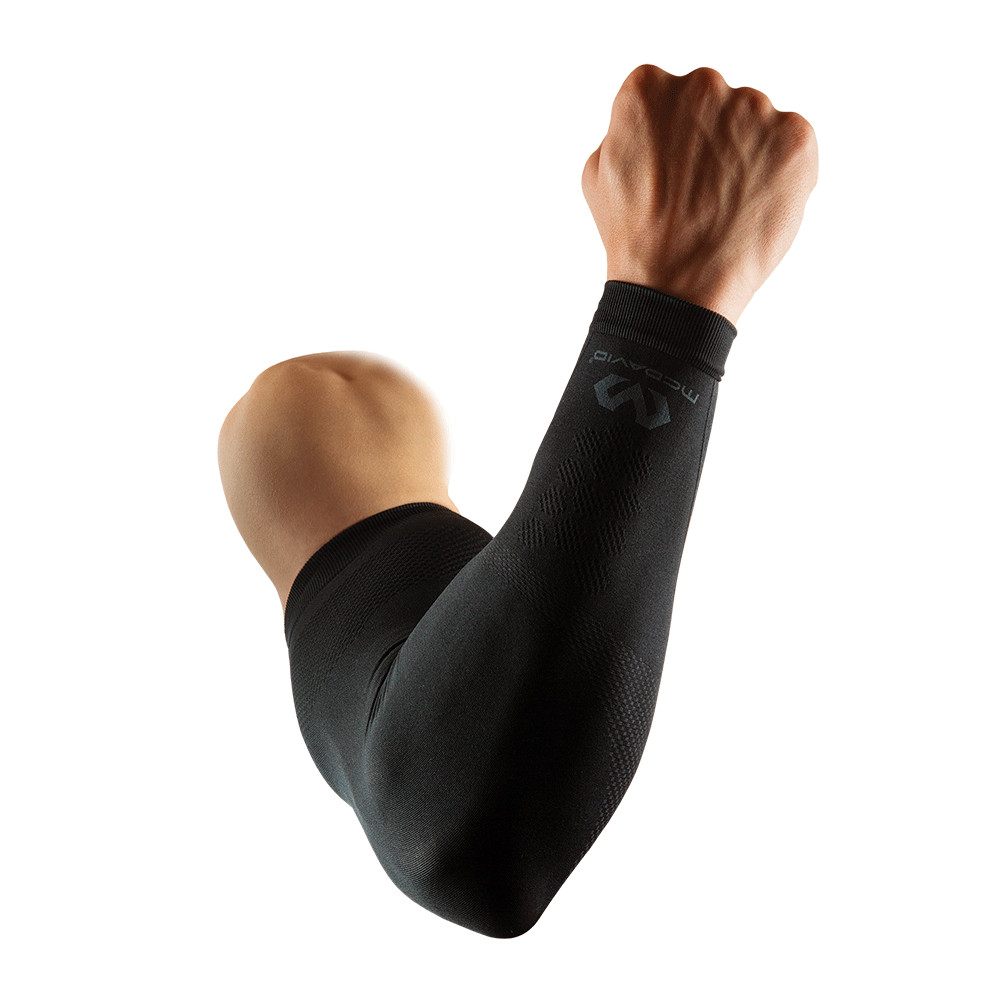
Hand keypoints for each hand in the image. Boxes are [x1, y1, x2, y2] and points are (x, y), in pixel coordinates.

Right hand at [581, 64, 818, 324]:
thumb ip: (629, 130)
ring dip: (747, 155)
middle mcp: (702, 84)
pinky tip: (753, 207)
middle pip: (713, 102)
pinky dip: (780, 173)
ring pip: (755, 122)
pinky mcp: (795, 136)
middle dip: (710, 140)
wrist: (677, 287)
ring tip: (725, 207)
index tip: (667, 173)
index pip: (665, 95)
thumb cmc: (634, 238)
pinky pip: (792, 144)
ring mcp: (754, 107)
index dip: (667, 139)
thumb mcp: (598, 173)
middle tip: (698, 194)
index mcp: (647, 87)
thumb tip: (653, 124)